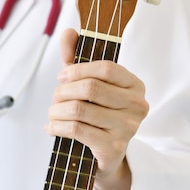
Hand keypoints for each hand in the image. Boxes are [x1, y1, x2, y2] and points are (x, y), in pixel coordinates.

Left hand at [45, 29, 147, 177]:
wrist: (105, 158)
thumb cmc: (96, 115)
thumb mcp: (86, 84)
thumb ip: (76, 57)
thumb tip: (68, 32)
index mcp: (134, 85)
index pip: (106, 68)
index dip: (78, 70)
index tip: (61, 77)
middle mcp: (137, 106)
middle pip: (90, 88)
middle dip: (63, 92)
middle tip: (55, 99)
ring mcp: (128, 128)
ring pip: (79, 109)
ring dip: (56, 110)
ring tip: (52, 114)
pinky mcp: (113, 148)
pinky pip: (76, 129)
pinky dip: (57, 126)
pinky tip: (52, 127)